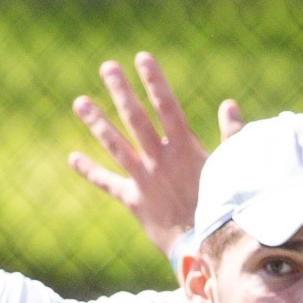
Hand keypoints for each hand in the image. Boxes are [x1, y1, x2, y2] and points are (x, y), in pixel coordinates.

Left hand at [67, 51, 244, 264]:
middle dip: (120, 91)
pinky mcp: (133, 201)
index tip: (141, 57)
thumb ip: (231, 134)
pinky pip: (107, 183)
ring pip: (115, 145)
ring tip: (79, 101)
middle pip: (136, 118)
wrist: (204, 246)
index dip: (154, 81)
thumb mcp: (231, 167)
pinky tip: (72, 158)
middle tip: (106, 67)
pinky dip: (90, 171)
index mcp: (184, 147)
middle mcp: (159, 159)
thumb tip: (228, 105)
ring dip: (97, 122)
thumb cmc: (224, 207)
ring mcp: (143, 179)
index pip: (166, 105)